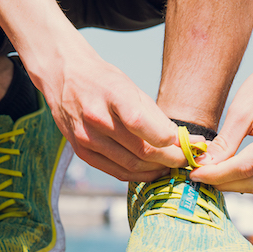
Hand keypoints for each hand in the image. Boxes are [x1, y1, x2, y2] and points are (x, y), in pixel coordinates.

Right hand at [25, 41, 187, 181]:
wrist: (64, 76)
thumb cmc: (103, 80)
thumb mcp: (130, 86)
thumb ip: (154, 115)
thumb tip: (180, 141)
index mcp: (112, 94)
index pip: (143, 124)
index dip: (170, 141)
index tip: (188, 144)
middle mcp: (96, 118)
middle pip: (142, 150)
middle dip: (171, 159)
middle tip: (186, 160)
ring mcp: (86, 137)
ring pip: (131, 166)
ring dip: (157, 170)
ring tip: (172, 166)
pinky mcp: (82, 152)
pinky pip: (116, 171)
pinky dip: (138, 175)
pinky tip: (151, 171)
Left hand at [190, 54, 252, 192]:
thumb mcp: (242, 108)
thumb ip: (225, 141)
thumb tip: (205, 164)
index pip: (245, 168)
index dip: (217, 174)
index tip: (195, 174)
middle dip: (225, 183)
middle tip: (200, 177)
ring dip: (237, 183)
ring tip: (213, 173)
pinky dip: (252, 176)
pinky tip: (234, 167)